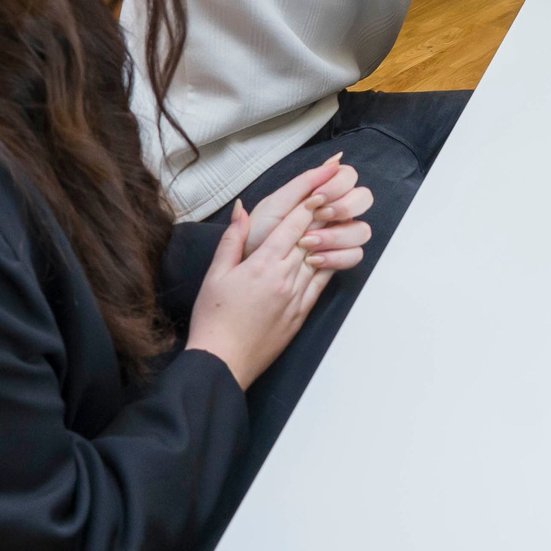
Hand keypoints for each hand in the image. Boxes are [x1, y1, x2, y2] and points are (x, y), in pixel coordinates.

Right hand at [187, 196, 334, 388]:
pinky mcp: (301, 314)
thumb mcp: (216, 273)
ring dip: (328, 239)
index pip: (291, 227)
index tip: (317, 190)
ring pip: (320, 260)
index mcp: (262, 265)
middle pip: (310, 239)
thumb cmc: (214, 318)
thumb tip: (241, 208)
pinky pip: (321, 285)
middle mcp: (284, 278)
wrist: (223, 360)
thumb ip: (232, 238)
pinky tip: (331, 257)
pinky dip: (328, 267)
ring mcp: (296, 297)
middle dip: (321, 217)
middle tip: (334, 198)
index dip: (306, 206)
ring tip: (337, 222)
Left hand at [243, 153, 374, 271]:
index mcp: (320, 193)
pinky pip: (355, 255)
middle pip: (364, 198)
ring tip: (308, 243)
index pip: (348, 176)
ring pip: (362, 229)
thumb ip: (306, 181)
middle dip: (343, 208)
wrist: (250, 265)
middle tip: (319, 217)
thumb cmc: (258, 234)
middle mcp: (334, 212)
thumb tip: (336, 159)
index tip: (316, 198)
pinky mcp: (338, 259)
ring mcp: (339, 236)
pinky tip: (314, 259)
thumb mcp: (276, 203)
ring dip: (337, 236)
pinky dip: (336, 257)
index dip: (338, 185)